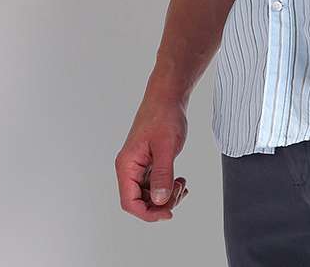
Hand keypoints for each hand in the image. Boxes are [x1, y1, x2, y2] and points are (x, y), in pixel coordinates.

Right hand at [115, 93, 189, 221]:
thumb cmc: (164, 116)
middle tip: (180, 191)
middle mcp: (130, 168)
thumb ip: (162, 175)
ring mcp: (139, 165)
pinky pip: (156, 184)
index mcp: (127, 165)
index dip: (148, 213)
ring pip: (149, 194)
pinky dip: (168, 187)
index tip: (168, 212)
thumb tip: (159, 201)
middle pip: (140, 201)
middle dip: (161, 203)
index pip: (129, 202)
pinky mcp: (149, 162)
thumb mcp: (166, 147)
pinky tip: (180, 182)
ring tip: (182, 184)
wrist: (168, 96)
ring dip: (166, 196)